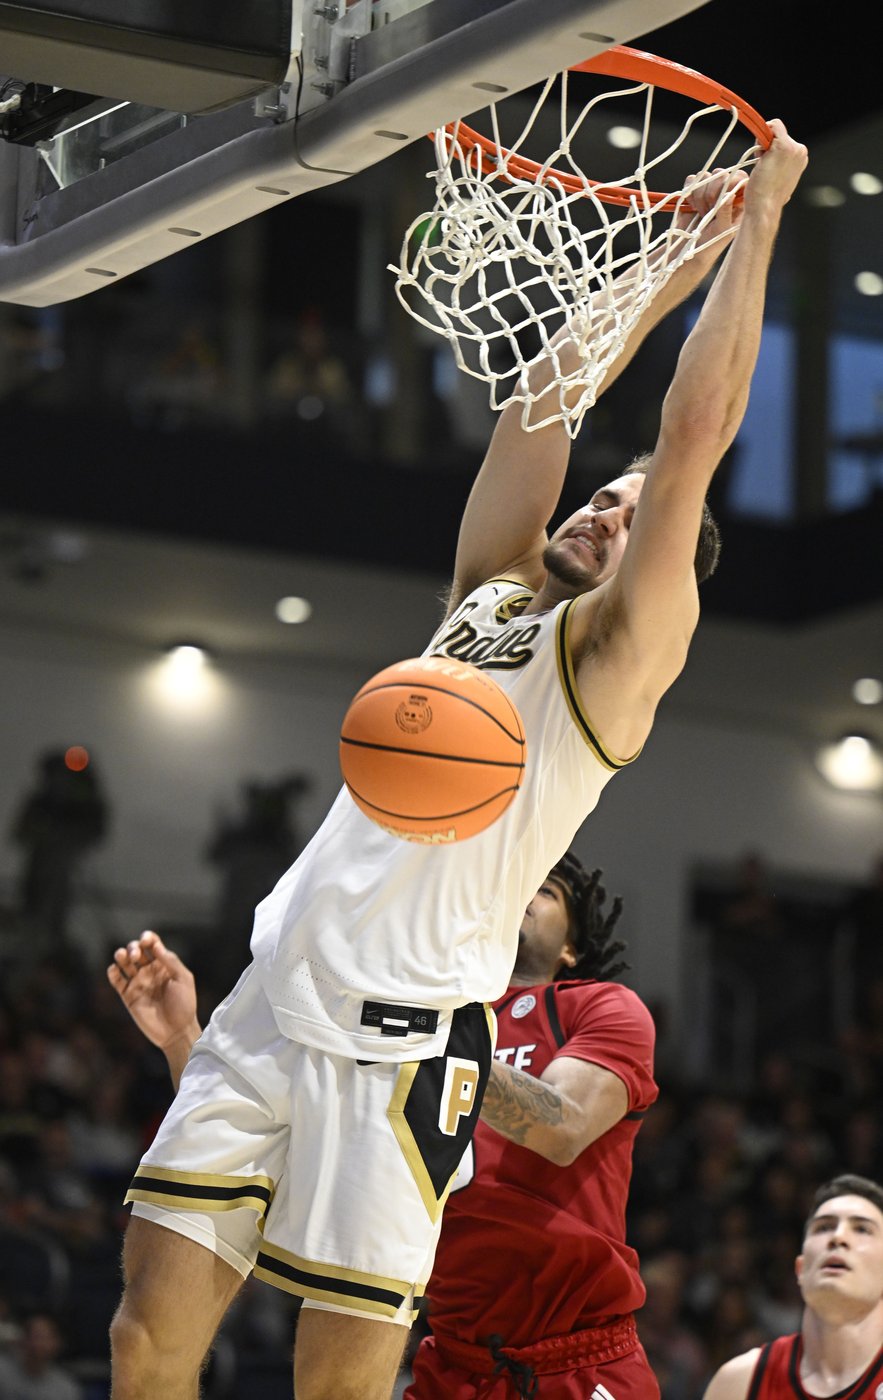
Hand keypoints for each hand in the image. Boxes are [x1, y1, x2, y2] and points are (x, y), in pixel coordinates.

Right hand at [107, 931, 199, 1052]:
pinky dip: (112, 972)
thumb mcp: (183, 979)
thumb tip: (156, 946)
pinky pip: (116, 980)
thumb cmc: (184, 1004)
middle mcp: (149, 971)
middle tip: (136, 956)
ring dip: (121, 955)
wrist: (176, 1031)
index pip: (152, 944)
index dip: (147, 938)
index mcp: (164, 964)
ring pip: (124, 962)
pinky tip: (114, 969)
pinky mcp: (128, 995)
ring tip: (123, 956)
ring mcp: (138, 982)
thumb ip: (170, 961)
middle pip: (136, 950)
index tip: (146, 940)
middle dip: (133, 947)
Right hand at [674, 166, 746, 249]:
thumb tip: (729, 194)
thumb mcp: (722, 231)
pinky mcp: (693, 191)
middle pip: (720, 174)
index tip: (722, 197)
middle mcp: (725, 192)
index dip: (730, 182)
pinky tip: (692, 207)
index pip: (740, 178)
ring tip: (701, 212)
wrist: (687, 251)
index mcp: (738, 200)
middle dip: (712, 192)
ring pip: (705, 176)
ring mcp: (709, 190)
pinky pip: (691, 180)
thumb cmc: (709, 245)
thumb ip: (726, 213)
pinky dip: (689, 193)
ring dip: (700, 195)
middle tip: (709, 210)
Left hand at [743, 117, 807, 212]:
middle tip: (764, 168)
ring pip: (774, 129)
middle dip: (766, 146)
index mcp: (800, 158)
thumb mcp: (777, 177)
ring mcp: (793, 148)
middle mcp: (800, 151)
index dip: (770, 151)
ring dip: (763, 144)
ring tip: (763, 166)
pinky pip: (772, 125)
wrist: (764, 207)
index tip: (768, 168)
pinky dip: (761, 136)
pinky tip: (761, 158)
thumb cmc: (765, 198)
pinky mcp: (783, 146)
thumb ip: (779, 164)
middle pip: (778, 133)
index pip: (783, 141)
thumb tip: (768, 160)